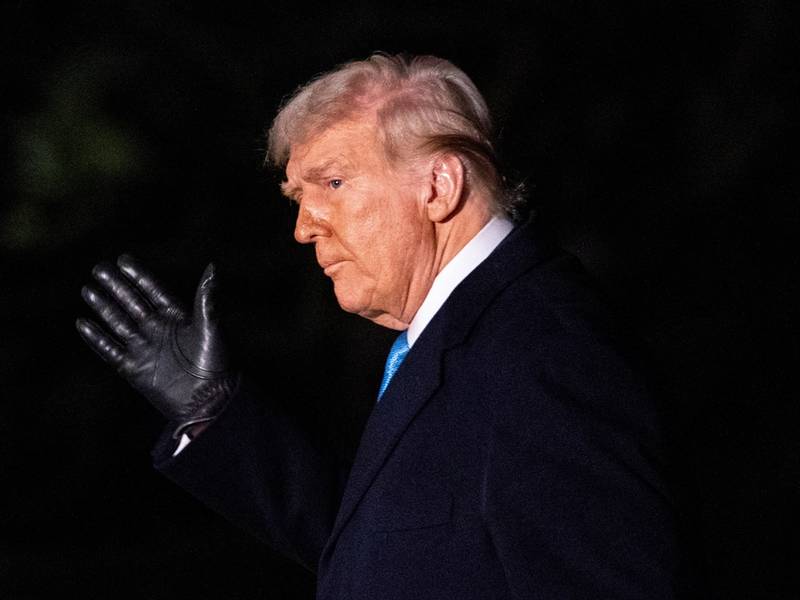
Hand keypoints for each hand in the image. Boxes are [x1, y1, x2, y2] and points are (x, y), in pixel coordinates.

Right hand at [76, 255, 238, 437]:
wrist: (207, 400)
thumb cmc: (214, 363)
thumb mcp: (210, 327)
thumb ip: (206, 298)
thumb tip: (212, 267)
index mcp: (177, 317)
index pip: (153, 291)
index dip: (139, 276)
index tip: (123, 259)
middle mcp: (158, 330)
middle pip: (132, 303)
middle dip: (116, 286)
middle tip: (99, 268)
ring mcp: (144, 348)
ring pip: (118, 323)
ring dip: (103, 307)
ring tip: (88, 290)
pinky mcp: (134, 369)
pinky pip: (110, 350)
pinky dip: (96, 338)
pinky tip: (82, 323)